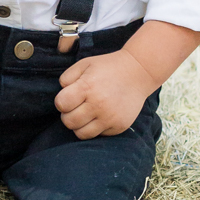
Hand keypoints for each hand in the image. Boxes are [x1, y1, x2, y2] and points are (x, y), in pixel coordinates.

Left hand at [55, 19, 199, 138]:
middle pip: (69, 122)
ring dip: (79, 125)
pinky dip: (95, 128)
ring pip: (81, 134)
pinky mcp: (119, 126)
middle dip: (67, 115)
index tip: (68, 98)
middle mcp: (98, 105)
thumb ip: (67, 78)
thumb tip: (61, 94)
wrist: (138, 72)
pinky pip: (98, 135)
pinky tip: (99, 116)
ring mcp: (110, 118)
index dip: (61, 102)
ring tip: (85, 114)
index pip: (61, 104)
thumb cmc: (108, 67)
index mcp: (87, 87)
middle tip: (76, 107)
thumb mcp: (85, 64)